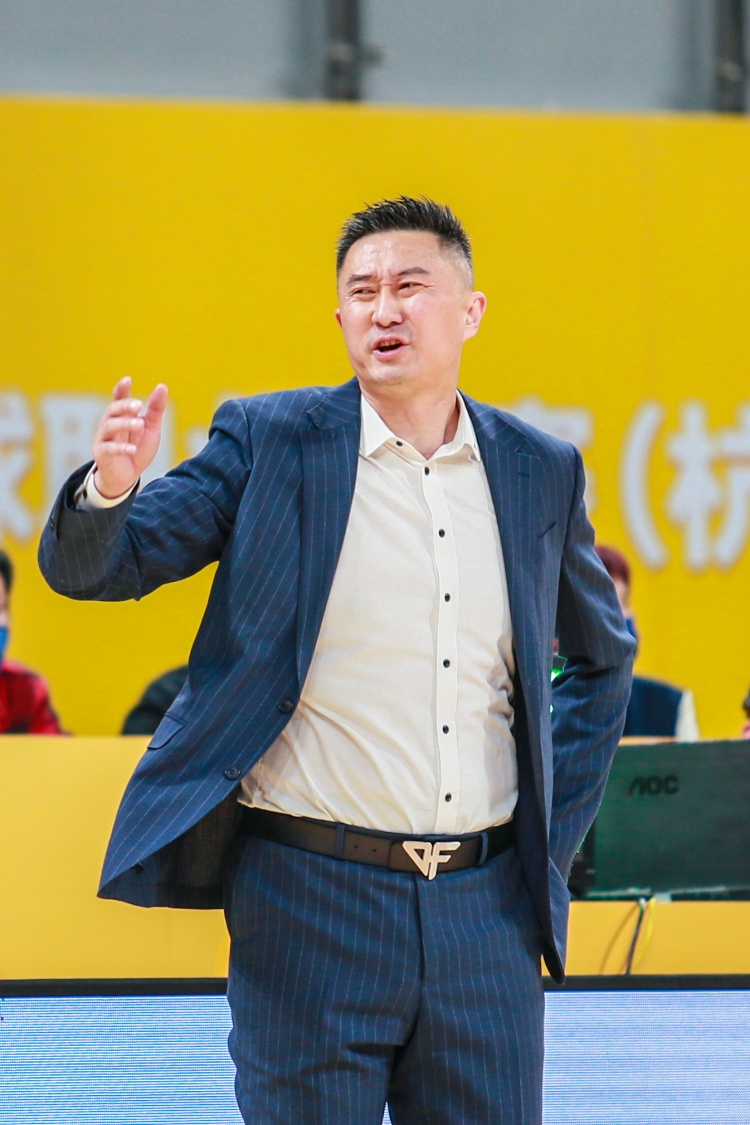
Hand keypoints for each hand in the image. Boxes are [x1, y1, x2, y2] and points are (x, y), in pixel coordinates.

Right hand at [92, 377, 168, 498]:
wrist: (128, 476)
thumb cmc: (139, 449)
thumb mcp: (151, 429)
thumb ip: (155, 410)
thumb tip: (162, 386)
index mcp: (121, 416)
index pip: (119, 399)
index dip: (121, 389)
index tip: (127, 380)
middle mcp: (109, 424)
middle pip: (112, 410)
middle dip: (124, 406)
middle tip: (138, 405)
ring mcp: (104, 439)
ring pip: (109, 426)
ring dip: (124, 424)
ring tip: (139, 425)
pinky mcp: (101, 454)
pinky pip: (108, 449)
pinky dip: (120, 448)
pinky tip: (132, 449)